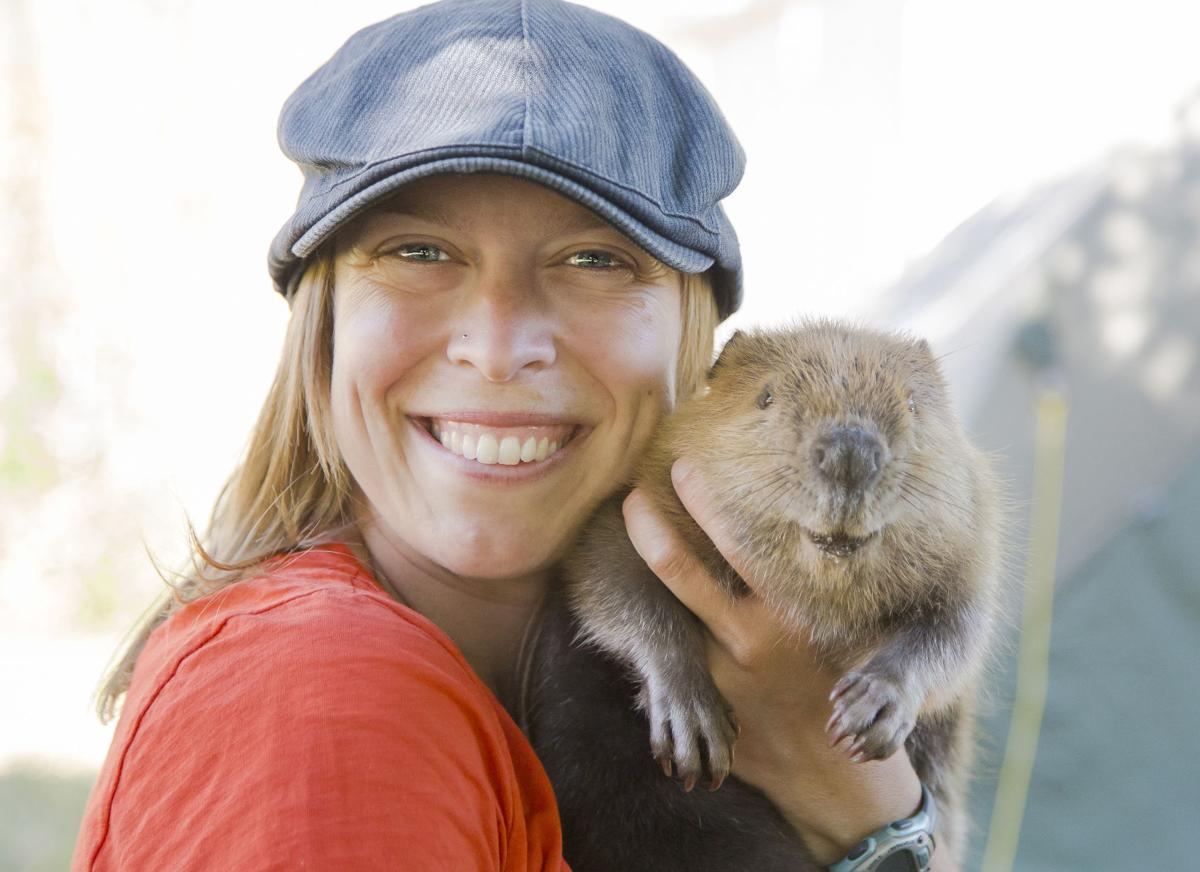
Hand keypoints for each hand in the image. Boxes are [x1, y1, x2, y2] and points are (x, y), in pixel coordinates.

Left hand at [621, 455, 922, 863]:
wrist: (831, 768)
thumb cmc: (842, 681)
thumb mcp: (835, 627)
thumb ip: (807, 586)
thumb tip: (795, 529)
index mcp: (786, 612)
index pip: (735, 544)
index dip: (703, 503)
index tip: (681, 468)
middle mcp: (746, 638)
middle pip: (680, 572)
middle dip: (651, 528)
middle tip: (631, 495)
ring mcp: (719, 671)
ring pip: (667, 611)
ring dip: (646, 576)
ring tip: (626, 535)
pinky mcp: (704, 698)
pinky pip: (670, 658)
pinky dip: (652, 630)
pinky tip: (630, 605)